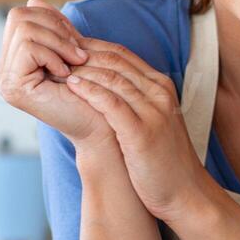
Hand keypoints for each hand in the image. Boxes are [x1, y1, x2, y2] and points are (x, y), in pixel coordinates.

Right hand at [0, 0, 112, 149]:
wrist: (103, 126)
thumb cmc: (93, 91)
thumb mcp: (71, 50)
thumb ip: (53, 28)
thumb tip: (34, 0)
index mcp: (15, 59)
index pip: (20, 15)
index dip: (51, 19)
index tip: (76, 41)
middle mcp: (4, 69)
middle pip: (18, 17)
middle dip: (54, 28)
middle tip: (77, 53)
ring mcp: (5, 79)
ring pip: (24, 29)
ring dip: (58, 42)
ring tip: (75, 63)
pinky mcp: (12, 87)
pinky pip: (28, 47)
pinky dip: (54, 56)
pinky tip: (67, 76)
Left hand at [65, 38, 209, 221]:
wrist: (186, 192)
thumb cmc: (164, 160)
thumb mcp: (153, 121)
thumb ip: (134, 100)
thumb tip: (101, 87)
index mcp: (161, 87)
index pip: (122, 54)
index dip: (91, 47)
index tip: (65, 49)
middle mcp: (159, 93)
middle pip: (115, 60)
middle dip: (82, 54)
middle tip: (54, 54)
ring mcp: (153, 111)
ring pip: (112, 77)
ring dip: (81, 70)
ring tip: (56, 67)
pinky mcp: (142, 132)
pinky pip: (111, 103)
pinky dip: (90, 91)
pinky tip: (72, 86)